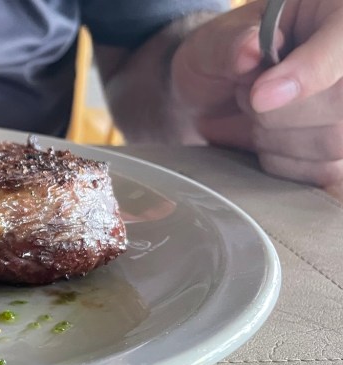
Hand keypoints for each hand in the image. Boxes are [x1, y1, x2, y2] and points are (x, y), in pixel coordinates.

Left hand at [171, 0, 342, 190]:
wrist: (212, 94)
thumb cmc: (221, 56)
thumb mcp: (215, 39)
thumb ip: (231, 42)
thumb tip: (250, 53)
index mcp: (335, 14)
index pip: (341, 47)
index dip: (307, 74)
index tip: (259, 96)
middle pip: (338, 103)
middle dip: (275, 111)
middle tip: (245, 94)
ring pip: (332, 141)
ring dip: (273, 137)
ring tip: (251, 114)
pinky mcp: (342, 151)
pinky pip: (325, 171)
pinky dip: (282, 161)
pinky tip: (263, 142)